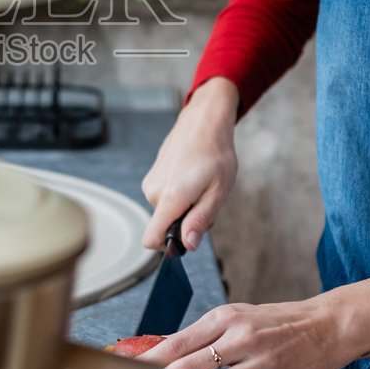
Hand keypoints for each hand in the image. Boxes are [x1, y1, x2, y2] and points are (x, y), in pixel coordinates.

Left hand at [138, 274, 369, 368]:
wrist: (328, 327)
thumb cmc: (278, 322)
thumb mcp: (237, 315)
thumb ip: (202, 335)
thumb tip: (164, 353)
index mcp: (226, 317)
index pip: (177, 342)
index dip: (148, 363)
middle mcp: (241, 339)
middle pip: (188, 368)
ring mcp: (260, 366)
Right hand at [140, 78, 239, 251]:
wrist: (204, 122)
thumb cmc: (215, 154)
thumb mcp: (218, 192)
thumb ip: (200, 220)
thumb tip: (187, 245)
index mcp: (170, 198)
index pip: (151, 238)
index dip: (167, 247)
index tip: (186, 238)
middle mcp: (154, 191)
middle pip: (165, 225)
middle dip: (186, 220)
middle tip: (206, 199)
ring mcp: (151, 182)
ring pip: (166, 211)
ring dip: (185, 206)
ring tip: (201, 185)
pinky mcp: (152, 176)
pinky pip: (165, 197)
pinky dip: (179, 194)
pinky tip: (193, 177)